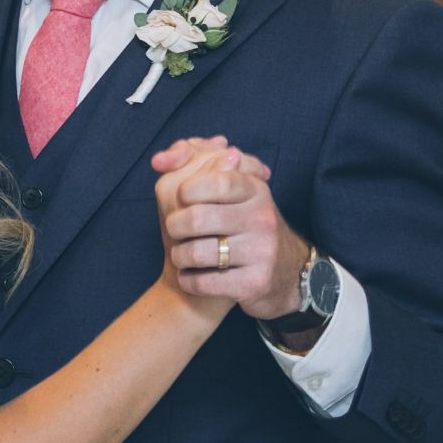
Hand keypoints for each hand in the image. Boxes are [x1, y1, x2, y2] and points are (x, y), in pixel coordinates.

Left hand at [150, 136, 305, 320]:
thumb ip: (194, 162)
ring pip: (197, 253)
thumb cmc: (243, 224)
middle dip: (175, 226)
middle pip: (198, 219)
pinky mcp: (255, 283)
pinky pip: (204, 282)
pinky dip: (188, 280)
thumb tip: (159, 160)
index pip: (217, 182)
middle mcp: (263, 218)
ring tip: (183, 255)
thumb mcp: (231, 188)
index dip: (188, 190)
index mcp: (255, 191)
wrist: (283, 272)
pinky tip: (191, 275)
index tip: (181, 198)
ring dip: (180, 256)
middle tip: (175, 231)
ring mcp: (262, 251)